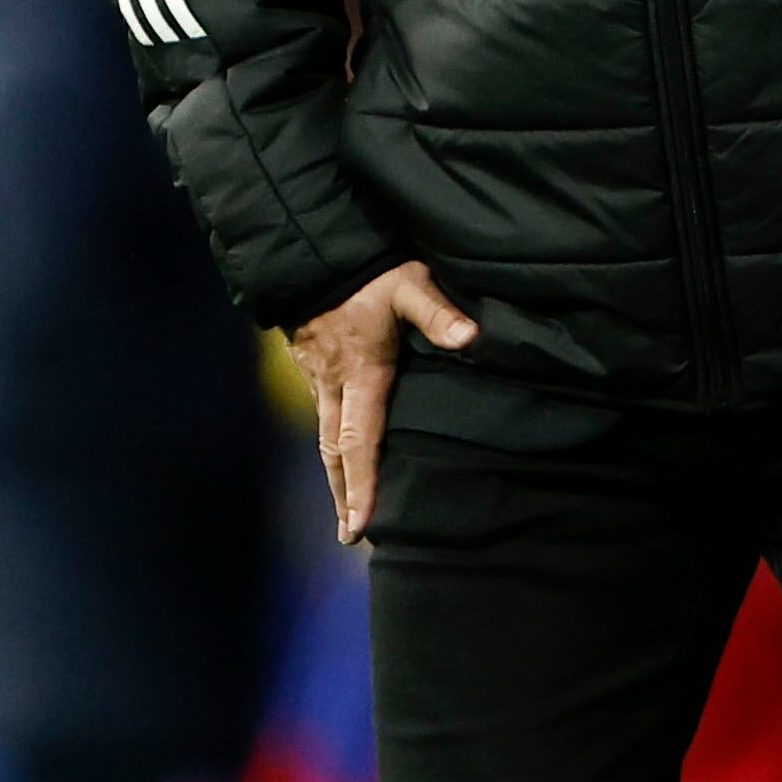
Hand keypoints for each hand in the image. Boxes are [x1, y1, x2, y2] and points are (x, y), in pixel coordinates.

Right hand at [293, 260, 476, 544]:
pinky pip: (322, 413)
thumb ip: (438, 312)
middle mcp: (334, 384)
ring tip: (344, 506)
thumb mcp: (408, 284)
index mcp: (361, 374)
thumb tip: (472, 338)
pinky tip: (339, 451)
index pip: (360, 442)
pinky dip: (332, 442)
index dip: (362, 486)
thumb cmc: (366, 268)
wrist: (310, 248)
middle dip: (344, 495)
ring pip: (325, 435)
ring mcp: (317, 375)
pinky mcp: (310, 362)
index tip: (360, 525)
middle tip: (351, 534)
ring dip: (336, 474)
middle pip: (336, 452)